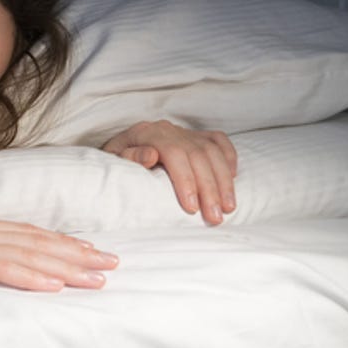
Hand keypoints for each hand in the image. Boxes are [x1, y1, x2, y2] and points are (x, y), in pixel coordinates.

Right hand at [0, 213, 118, 290]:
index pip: (29, 232)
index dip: (62, 241)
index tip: (91, 250)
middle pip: (38, 241)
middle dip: (78, 253)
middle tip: (112, 263)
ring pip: (29, 255)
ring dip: (66, 267)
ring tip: (96, 276)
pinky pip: (2, 270)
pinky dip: (31, 276)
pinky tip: (54, 284)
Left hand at [102, 120, 237, 224]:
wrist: (119, 146)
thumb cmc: (116, 159)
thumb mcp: (113, 159)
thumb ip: (130, 157)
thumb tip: (151, 155)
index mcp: (148, 133)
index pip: (174, 153)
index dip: (185, 180)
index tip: (191, 208)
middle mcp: (170, 130)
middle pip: (198, 155)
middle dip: (209, 188)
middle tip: (215, 217)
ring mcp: (185, 132)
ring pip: (213, 151)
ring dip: (224, 180)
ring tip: (228, 207)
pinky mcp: (196, 136)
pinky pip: (219, 141)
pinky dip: (229, 158)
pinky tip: (233, 178)